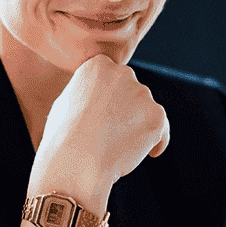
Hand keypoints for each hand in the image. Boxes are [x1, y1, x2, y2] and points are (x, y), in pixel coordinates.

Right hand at [31, 54, 169, 198]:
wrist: (76, 160)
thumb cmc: (63, 138)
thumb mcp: (66, 104)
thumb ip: (87, 94)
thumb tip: (98, 97)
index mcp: (98, 66)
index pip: (113, 79)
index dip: (111, 99)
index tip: (106, 116)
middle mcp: (123, 73)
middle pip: (133, 93)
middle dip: (127, 110)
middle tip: (114, 134)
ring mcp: (142, 94)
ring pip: (147, 112)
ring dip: (139, 126)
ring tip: (120, 147)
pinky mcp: (156, 115)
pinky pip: (162, 130)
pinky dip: (158, 141)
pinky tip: (150, 154)